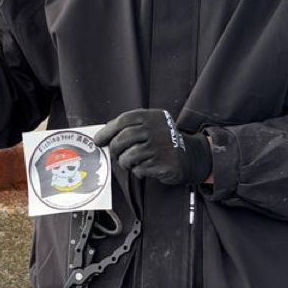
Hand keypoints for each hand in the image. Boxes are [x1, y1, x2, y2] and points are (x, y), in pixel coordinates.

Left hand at [95, 109, 211, 185]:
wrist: (189, 156)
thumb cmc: (163, 141)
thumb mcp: (151, 126)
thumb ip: (132, 128)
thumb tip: (104, 136)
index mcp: (151, 117)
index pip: (123, 120)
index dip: (107, 131)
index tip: (98, 140)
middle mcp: (155, 129)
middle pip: (122, 139)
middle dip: (114, 148)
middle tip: (113, 154)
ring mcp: (159, 146)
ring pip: (128, 156)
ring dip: (125, 162)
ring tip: (132, 162)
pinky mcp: (162, 162)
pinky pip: (139, 169)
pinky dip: (138, 171)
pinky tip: (145, 168)